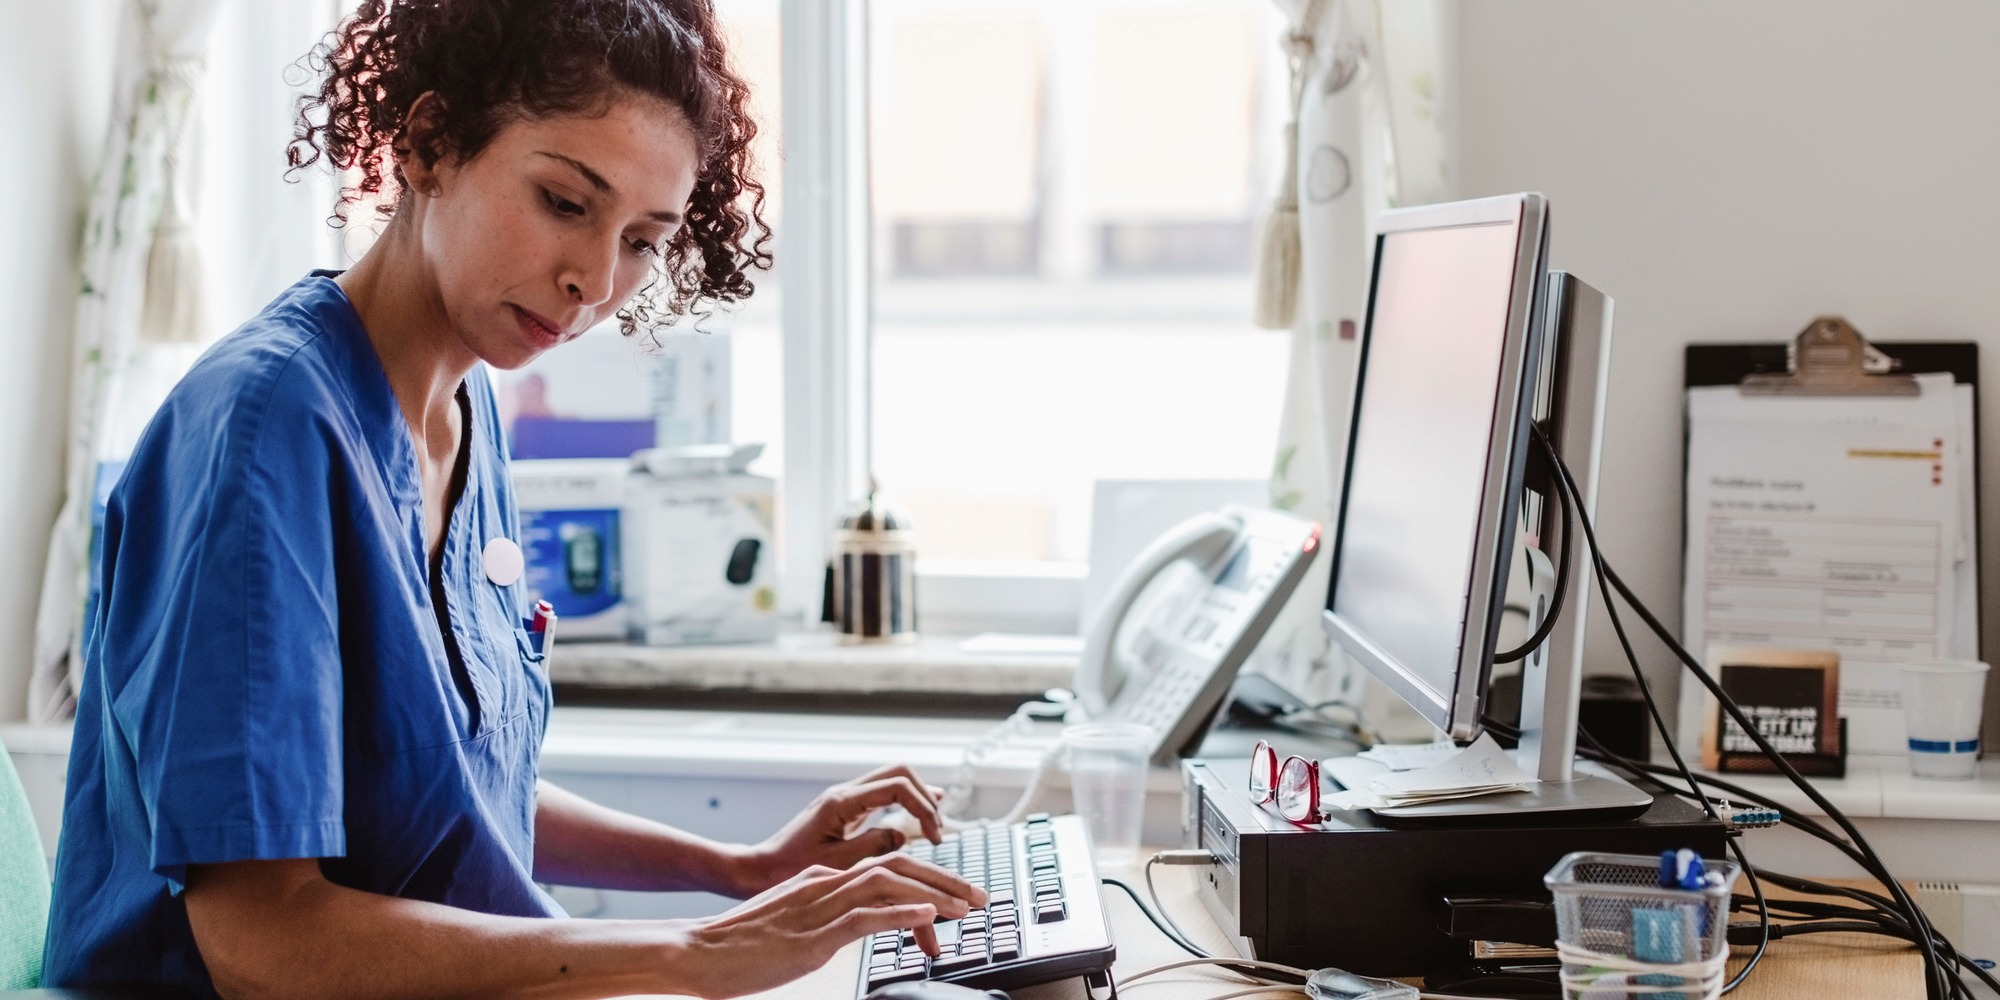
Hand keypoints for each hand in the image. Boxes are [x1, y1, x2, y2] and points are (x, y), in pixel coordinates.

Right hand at [675, 854, 985, 997]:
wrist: (696, 952)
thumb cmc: (740, 945)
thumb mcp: (795, 925)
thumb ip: (827, 920)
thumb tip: (859, 927)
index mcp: (822, 879)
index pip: (888, 869)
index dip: (928, 880)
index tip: (957, 897)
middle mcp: (826, 883)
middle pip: (899, 866)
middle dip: (945, 879)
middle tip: (980, 898)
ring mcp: (819, 907)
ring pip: (889, 885)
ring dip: (934, 895)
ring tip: (966, 909)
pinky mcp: (812, 935)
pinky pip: (864, 917)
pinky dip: (900, 915)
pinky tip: (927, 918)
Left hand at [734, 763, 947, 894]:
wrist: (761, 868)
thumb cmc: (791, 868)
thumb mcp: (837, 863)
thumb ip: (873, 845)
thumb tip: (903, 835)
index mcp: (843, 801)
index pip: (898, 786)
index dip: (923, 808)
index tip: (934, 838)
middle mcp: (845, 792)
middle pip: (900, 771)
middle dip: (925, 796)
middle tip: (936, 831)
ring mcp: (846, 797)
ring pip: (893, 778)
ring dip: (918, 797)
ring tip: (934, 825)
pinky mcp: (846, 808)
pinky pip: (883, 793)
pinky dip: (905, 801)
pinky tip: (919, 816)